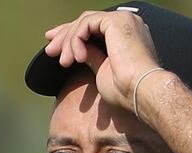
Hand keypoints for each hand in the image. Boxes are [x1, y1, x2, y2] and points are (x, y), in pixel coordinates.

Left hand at [43, 10, 160, 110]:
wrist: (141, 92)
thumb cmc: (127, 90)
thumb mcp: (102, 71)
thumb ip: (92, 57)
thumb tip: (78, 51)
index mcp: (125, 35)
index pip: (93, 28)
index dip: (72, 35)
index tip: (54, 45)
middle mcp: (126, 23)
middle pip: (86, 22)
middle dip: (65, 36)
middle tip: (49, 50)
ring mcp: (122, 20)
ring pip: (84, 22)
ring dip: (69, 42)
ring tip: (64, 62)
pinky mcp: (116, 21)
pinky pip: (86, 24)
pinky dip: (76, 40)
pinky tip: (76, 57)